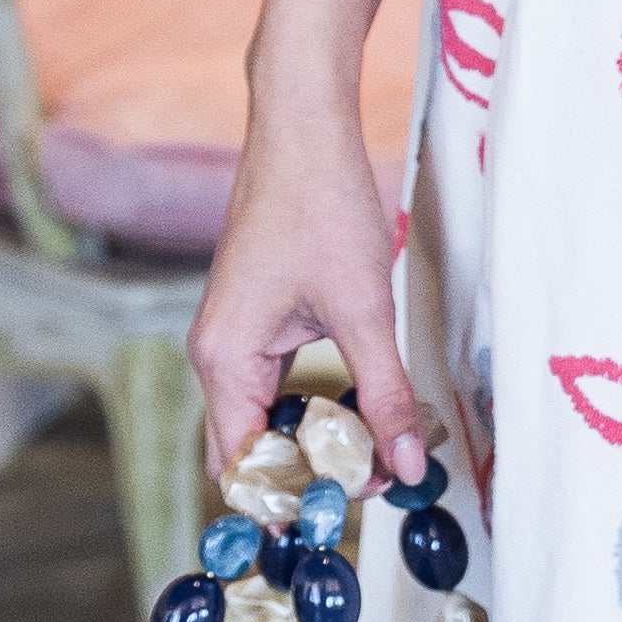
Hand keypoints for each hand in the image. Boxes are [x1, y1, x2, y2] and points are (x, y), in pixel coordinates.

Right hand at [186, 97, 434, 494]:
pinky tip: (362, 404)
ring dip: (316, 440)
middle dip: (308, 474)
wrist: (304, 127)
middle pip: (250, 451)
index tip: (362, 494)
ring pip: (266, 421)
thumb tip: (405, 466)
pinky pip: (275, 388)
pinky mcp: (255, 321)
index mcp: (225, 360)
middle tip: (379, 474)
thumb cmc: (322, 205)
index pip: (245, 466)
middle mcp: (217, 356)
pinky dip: (315, 405)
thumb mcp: (365, 308)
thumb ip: (385, 393)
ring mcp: (233, 338)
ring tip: (378, 444)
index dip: (298, 493)